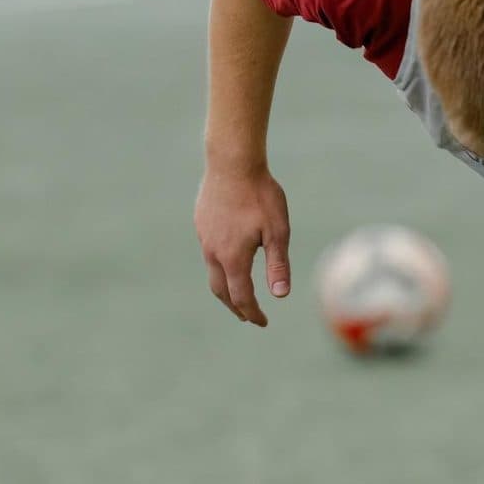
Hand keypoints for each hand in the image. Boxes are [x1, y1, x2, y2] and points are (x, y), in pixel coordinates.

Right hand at [195, 162, 291, 325]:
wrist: (232, 162)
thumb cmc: (260, 194)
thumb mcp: (277, 231)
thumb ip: (278, 264)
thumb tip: (281, 296)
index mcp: (233, 258)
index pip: (241, 297)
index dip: (252, 313)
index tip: (262, 322)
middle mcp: (213, 252)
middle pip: (221, 291)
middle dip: (235, 307)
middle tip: (248, 316)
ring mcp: (204, 237)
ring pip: (212, 272)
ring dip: (226, 288)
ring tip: (238, 293)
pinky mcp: (201, 223)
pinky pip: (208, 252)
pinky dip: (220, 266)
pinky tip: (229, 259)